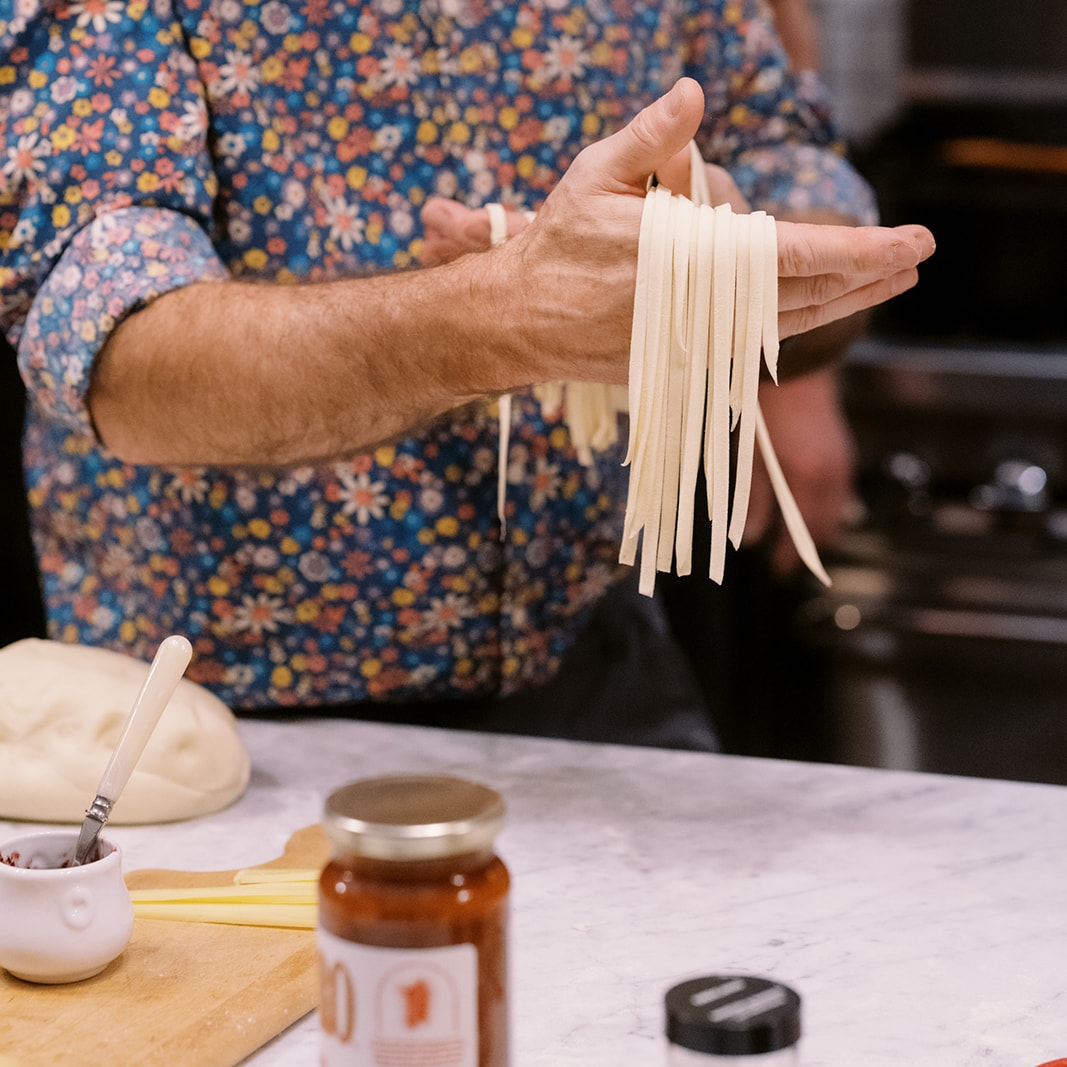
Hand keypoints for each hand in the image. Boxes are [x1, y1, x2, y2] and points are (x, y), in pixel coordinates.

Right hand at [421, 77, 932, 381]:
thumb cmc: (556, 248)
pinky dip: (797, 320)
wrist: (522, 323)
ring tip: (885, 283)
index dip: (861, 252)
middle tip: (916, 257)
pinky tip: (819, 307)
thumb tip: (693, 94)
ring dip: (844, 303)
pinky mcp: (690, 359)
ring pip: (790, 324)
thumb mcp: (593, 176)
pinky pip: (758, 340)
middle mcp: (705, 309)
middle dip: (870, 277)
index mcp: (692, 262)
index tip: (911, 243)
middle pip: (809, 296)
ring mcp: (701, 342)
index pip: (796, 257)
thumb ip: (650, 137)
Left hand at [744, 368, 857, 575]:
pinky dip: (823, 508)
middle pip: (826, 527)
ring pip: (835, 512)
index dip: (790, 556)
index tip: (778, 572)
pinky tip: (804, 511)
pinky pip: (838, 494)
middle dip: (806, 547)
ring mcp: (842, 462)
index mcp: (808, 477)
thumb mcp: (748, 456)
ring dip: (816, 528)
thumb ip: (753, 498)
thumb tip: (751, 538)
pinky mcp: (842, 452)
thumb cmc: (762, 405)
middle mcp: (833, 474)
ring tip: (793, 540)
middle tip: (784, 561)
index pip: (803, 532)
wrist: (794, 361)